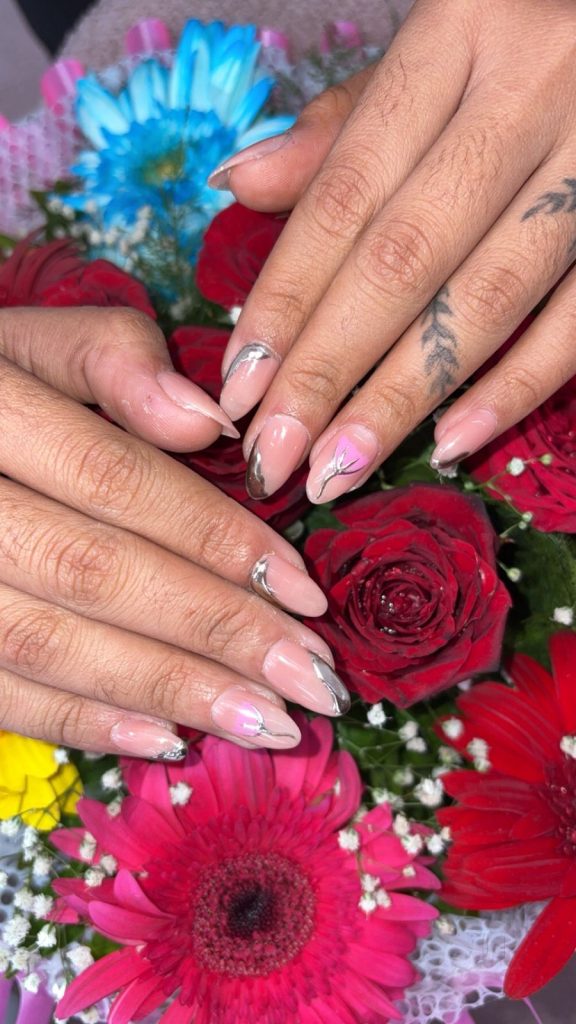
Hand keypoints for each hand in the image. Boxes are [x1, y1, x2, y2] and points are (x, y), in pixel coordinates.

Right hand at [0, 306, 344, 758]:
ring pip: (47, 644)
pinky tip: (165, 740)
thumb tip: (211, 425)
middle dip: (213, 631)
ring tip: (267, 723)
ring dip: (166, 690)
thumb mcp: (23, 342)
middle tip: (312, 679)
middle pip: (93, 572)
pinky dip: (79, 724)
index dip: (213, 537)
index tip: (304, 592)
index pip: (112, 479)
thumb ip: (110, 359)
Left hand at [214, 0, 575, 497]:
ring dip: (403, 398)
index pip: (347, 192)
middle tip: (274, 455)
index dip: (286, 298)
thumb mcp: (432, 48)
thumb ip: (343, 125)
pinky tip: (449, 445)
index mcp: (459, 30)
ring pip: (486, 299)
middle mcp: (532, 89)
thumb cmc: (524, 36)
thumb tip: (239, 185)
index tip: (238, 386)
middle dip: (328, 370)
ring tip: (337, 469)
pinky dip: (515, 388)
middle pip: (404, 258)